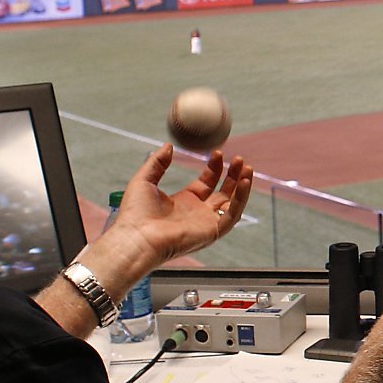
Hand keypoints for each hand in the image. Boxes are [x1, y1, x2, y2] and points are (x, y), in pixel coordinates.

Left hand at [109, 145, 254, 268]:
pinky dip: (241, 199)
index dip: (214, 168)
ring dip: (241, 186)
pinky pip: (233, 215)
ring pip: (232, 203)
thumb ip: (157, 162)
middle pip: (223, 192)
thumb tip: (168, 146)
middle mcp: (197, 213)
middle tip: (238, 159)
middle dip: (232, 175)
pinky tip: (245, 182)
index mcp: (183, 202)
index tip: (217, 153)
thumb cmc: (136, 214)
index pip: (206, 183)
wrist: (137, 237)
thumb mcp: (144, 180)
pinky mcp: (212, 232)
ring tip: (247, 168)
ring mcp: (206, 223)